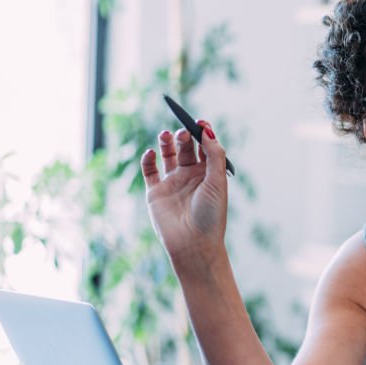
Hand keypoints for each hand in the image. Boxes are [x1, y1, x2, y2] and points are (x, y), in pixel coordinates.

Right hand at [140, 124, 227, 264]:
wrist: (193, 243)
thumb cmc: (211, 214)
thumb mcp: (217, 181)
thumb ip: (214, 154)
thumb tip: (207, 130)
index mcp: (209, 173)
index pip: (205, 147)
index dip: (203, 132)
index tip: (200, 121)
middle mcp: (191, 176)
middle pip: (186, 147)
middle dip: (184, 136)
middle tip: (183, 132)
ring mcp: (173, 183)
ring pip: (167, 155)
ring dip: (166, 142)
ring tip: (166, 134)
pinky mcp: (156, 192)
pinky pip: (149, 170)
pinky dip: (148, 159)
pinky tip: (151, 152)